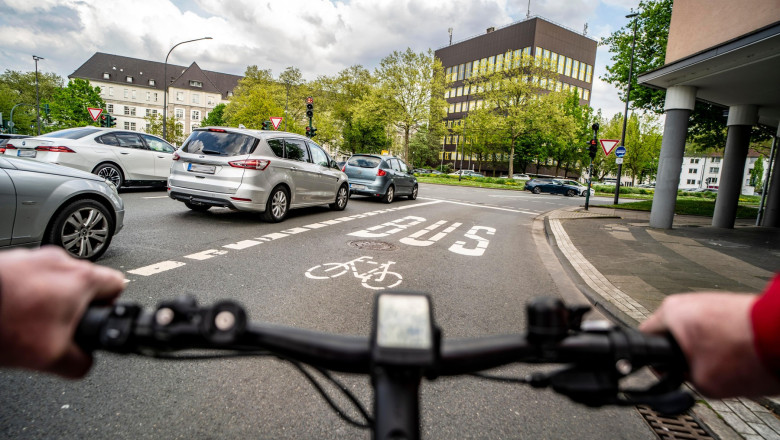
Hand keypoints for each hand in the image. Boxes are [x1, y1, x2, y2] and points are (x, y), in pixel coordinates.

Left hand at [0, 247, 124, 377]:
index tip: (94, 320)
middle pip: (84, 284)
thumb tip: (85, 362)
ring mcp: (33, 258)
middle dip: (72, 307)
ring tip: (27, 322)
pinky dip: (23, 294)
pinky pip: (27, 279)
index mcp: (81, 279)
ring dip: (46, 300)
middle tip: (54, 328)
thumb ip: (80, 361)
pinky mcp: (10, 261)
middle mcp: (60, 261)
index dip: (110, 307)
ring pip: (54, 281)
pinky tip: (10, 314)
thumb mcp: (51, 357)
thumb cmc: (3, 323)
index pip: (117, 285)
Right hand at [641, 292, 779, 397]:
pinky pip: (715, 328)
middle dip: (684, 356)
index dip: (655, 363)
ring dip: (705, 349)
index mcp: (669, 312)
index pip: (645, 339)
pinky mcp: (729, 304)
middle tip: (699, 373)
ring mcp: (709, 300)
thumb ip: (684, 377)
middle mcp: (686, 300)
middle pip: (673, 336)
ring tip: (723, 364)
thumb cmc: (746, 351)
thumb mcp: (702, 381)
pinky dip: (723, 342)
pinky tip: (736, 355)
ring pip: (696, 332)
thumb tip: (688, 375)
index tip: (667, 373)